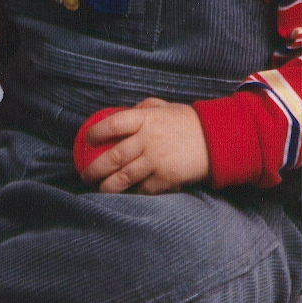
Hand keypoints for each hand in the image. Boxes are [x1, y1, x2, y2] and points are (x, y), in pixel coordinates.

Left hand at [79, 98, 209, 194]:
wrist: (217, 141)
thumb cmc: (188, 122)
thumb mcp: (166, 107)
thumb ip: (144, 109)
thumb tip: (124, 112)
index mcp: (146, 119)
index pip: (113, 124)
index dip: (97, 132)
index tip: (87, 140)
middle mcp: (147, 140)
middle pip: (114, 156)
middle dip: (94, 168)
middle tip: (85, 174)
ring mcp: (156, 162)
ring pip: (123, 178)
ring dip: (106, 186)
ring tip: (98, 189)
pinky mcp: (165, 180)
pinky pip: (142, 190)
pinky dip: (130, 193)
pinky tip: (123, 195)